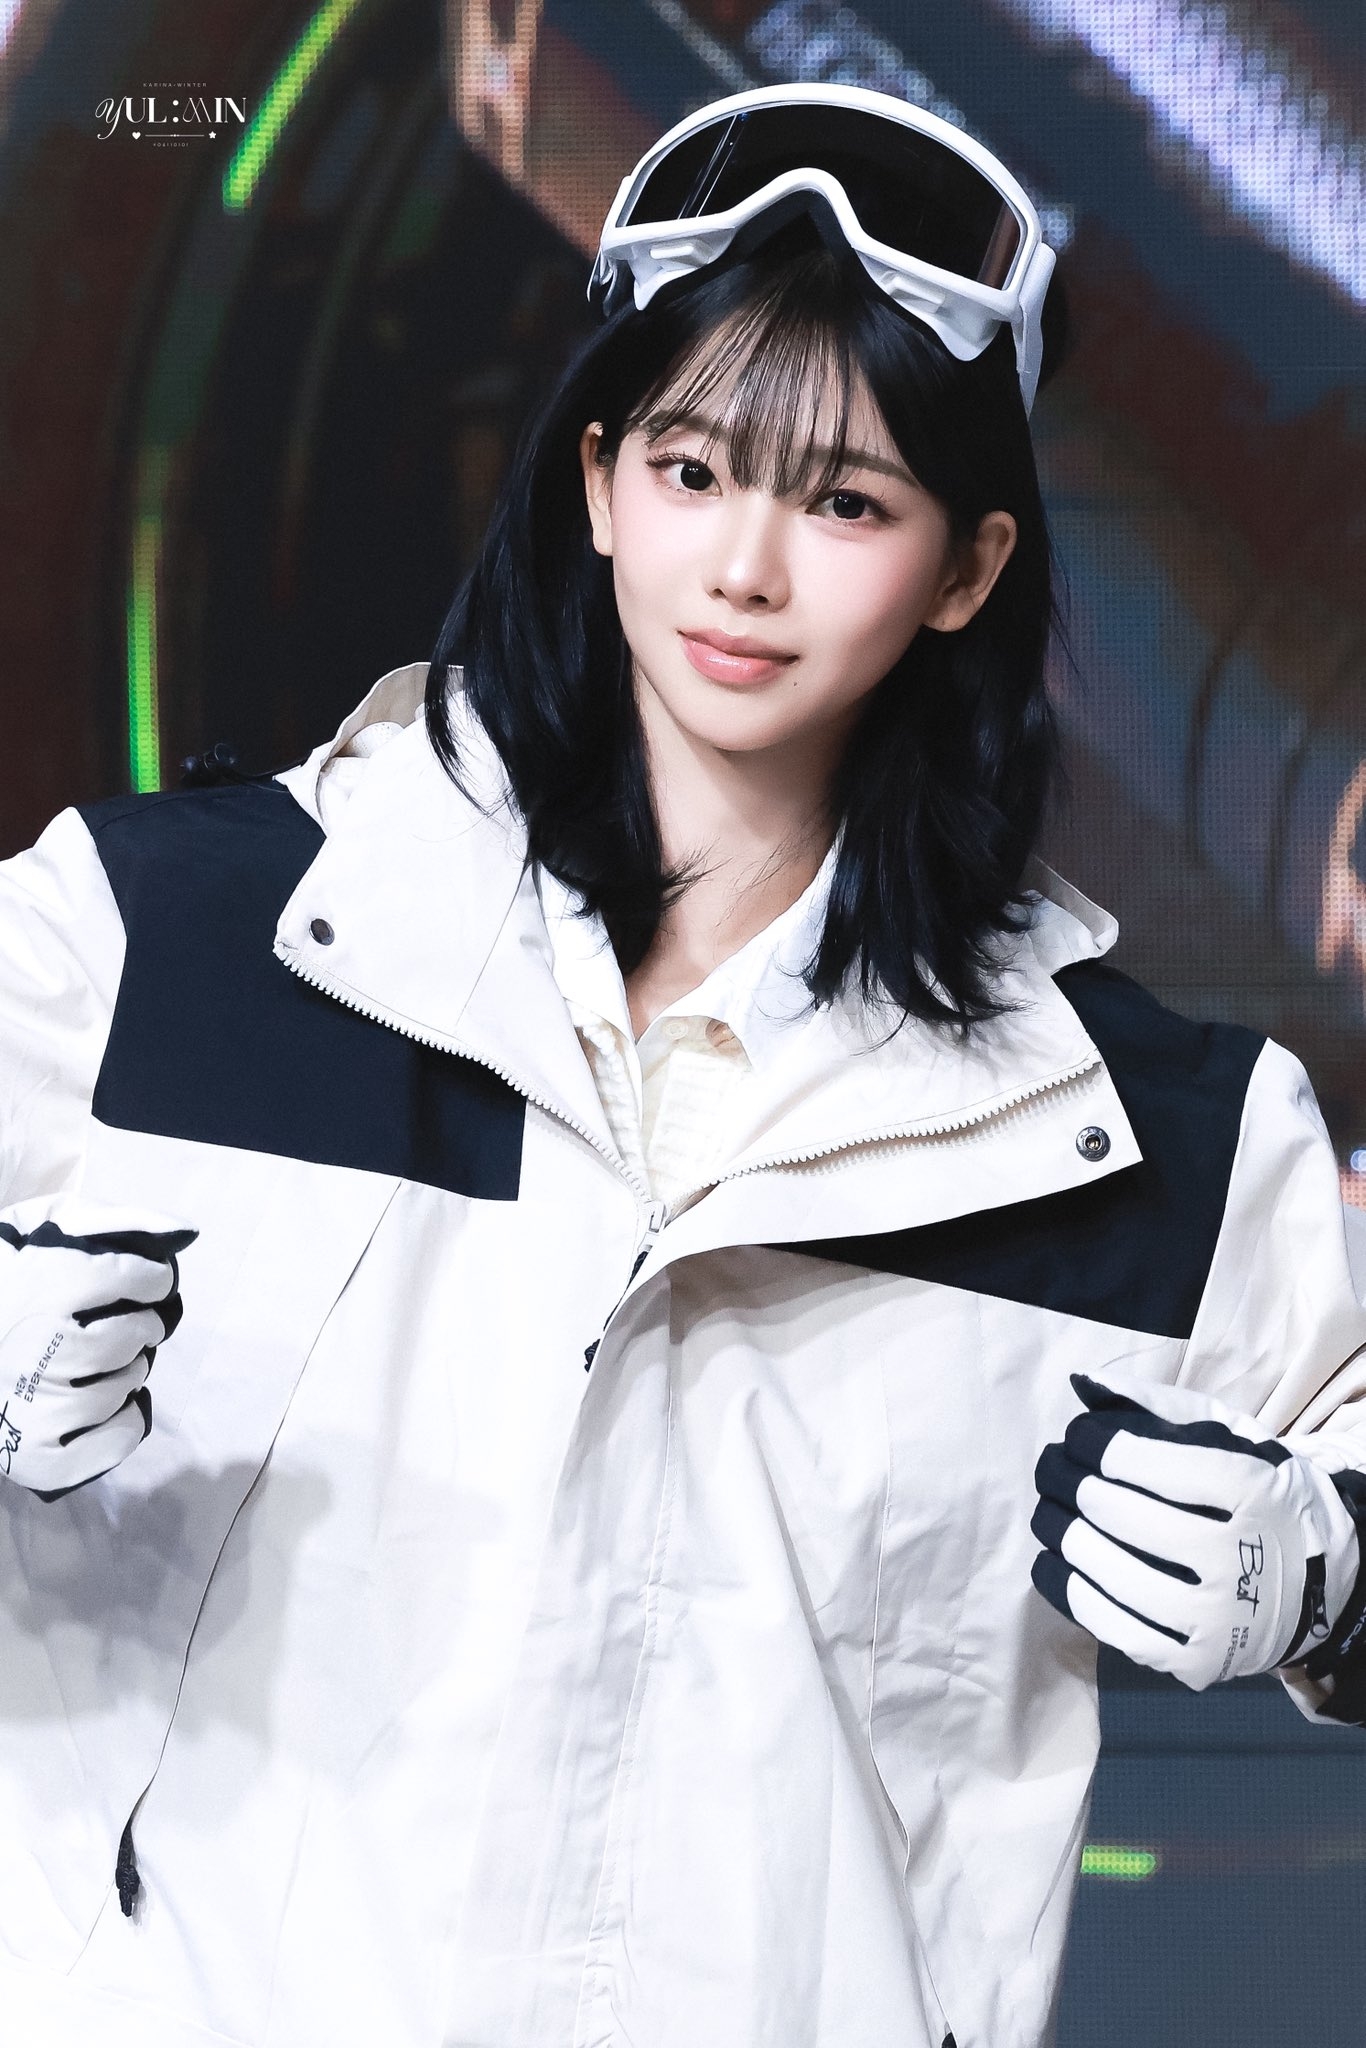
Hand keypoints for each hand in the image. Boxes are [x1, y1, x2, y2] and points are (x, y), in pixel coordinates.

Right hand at [0, 1194, 196, 1499]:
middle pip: (126, 1338)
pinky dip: (125, 1424)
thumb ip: (110, 1220)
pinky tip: (113, 1404)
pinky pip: (107, 1444)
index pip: (123, 1276)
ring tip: (109, 1361)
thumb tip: (180, 1231)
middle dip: (142, 1328)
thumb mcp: (48, 1228)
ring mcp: (32, 1406)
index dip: (152, 1278)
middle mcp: (34, 1347)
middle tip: (131, 1324)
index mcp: (38, 1285)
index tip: (151, 1281)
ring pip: (119, 1388)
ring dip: (131, 1371)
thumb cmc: (14, 1280)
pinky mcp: (34, 1454)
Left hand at [1031, 1371, 1360, 1687]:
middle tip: (1051, 1469)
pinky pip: (1110, 1626)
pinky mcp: (1197, 1662)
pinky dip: (1068, 1589)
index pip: (1144, 1459)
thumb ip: (1160, 1407)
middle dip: (1066, 1482)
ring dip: (1059, 1533)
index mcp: (1249, 1489)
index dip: (1093, 1442)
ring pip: (1108, 1571)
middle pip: (1117, 1512)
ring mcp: (1217, 1617)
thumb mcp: (1232, 1438)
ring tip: (1048, 1512)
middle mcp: (1237, 1556)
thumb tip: (1081, 1386)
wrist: (1326, 1588)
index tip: (1076, 1436)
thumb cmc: (1261, 1497)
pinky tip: (1053, 1560)